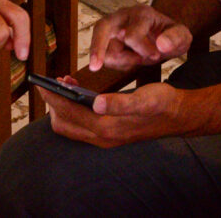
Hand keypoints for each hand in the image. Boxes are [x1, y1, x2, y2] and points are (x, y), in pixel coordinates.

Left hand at [40, 76, 184, 147]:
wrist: (178, 115)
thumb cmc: (161, 103)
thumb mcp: (144, 99)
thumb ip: (119, 103)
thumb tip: (95, 102)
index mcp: (107, 128)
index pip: (69, 114)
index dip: (53, 98)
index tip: (43, 83)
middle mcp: (102, 137)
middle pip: (64, 124)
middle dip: (54, 103)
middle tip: (52, 82)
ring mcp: (105, 138)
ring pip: (71, 125)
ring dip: (63, 106)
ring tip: (65, 84)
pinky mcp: (109, 133)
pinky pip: (81, 124)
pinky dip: (74, 109)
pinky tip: (79, 92)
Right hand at [88, 5, 190, 71]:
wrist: (164, 37)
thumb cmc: (171, 35)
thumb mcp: (182, 36)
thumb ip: (176, 38)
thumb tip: (161, 45)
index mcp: (141, 14)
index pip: (132, 35)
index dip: (143, 50)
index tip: (156, 56)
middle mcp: (122, 17)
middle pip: (102, 28)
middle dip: (97, 48)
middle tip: (95, 67)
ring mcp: (112, 28)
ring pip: (103, 48)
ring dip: (120, 61)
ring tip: (138, 60)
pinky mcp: (107, 40)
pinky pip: (106, 56)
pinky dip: (118, 64)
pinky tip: (132, 61)